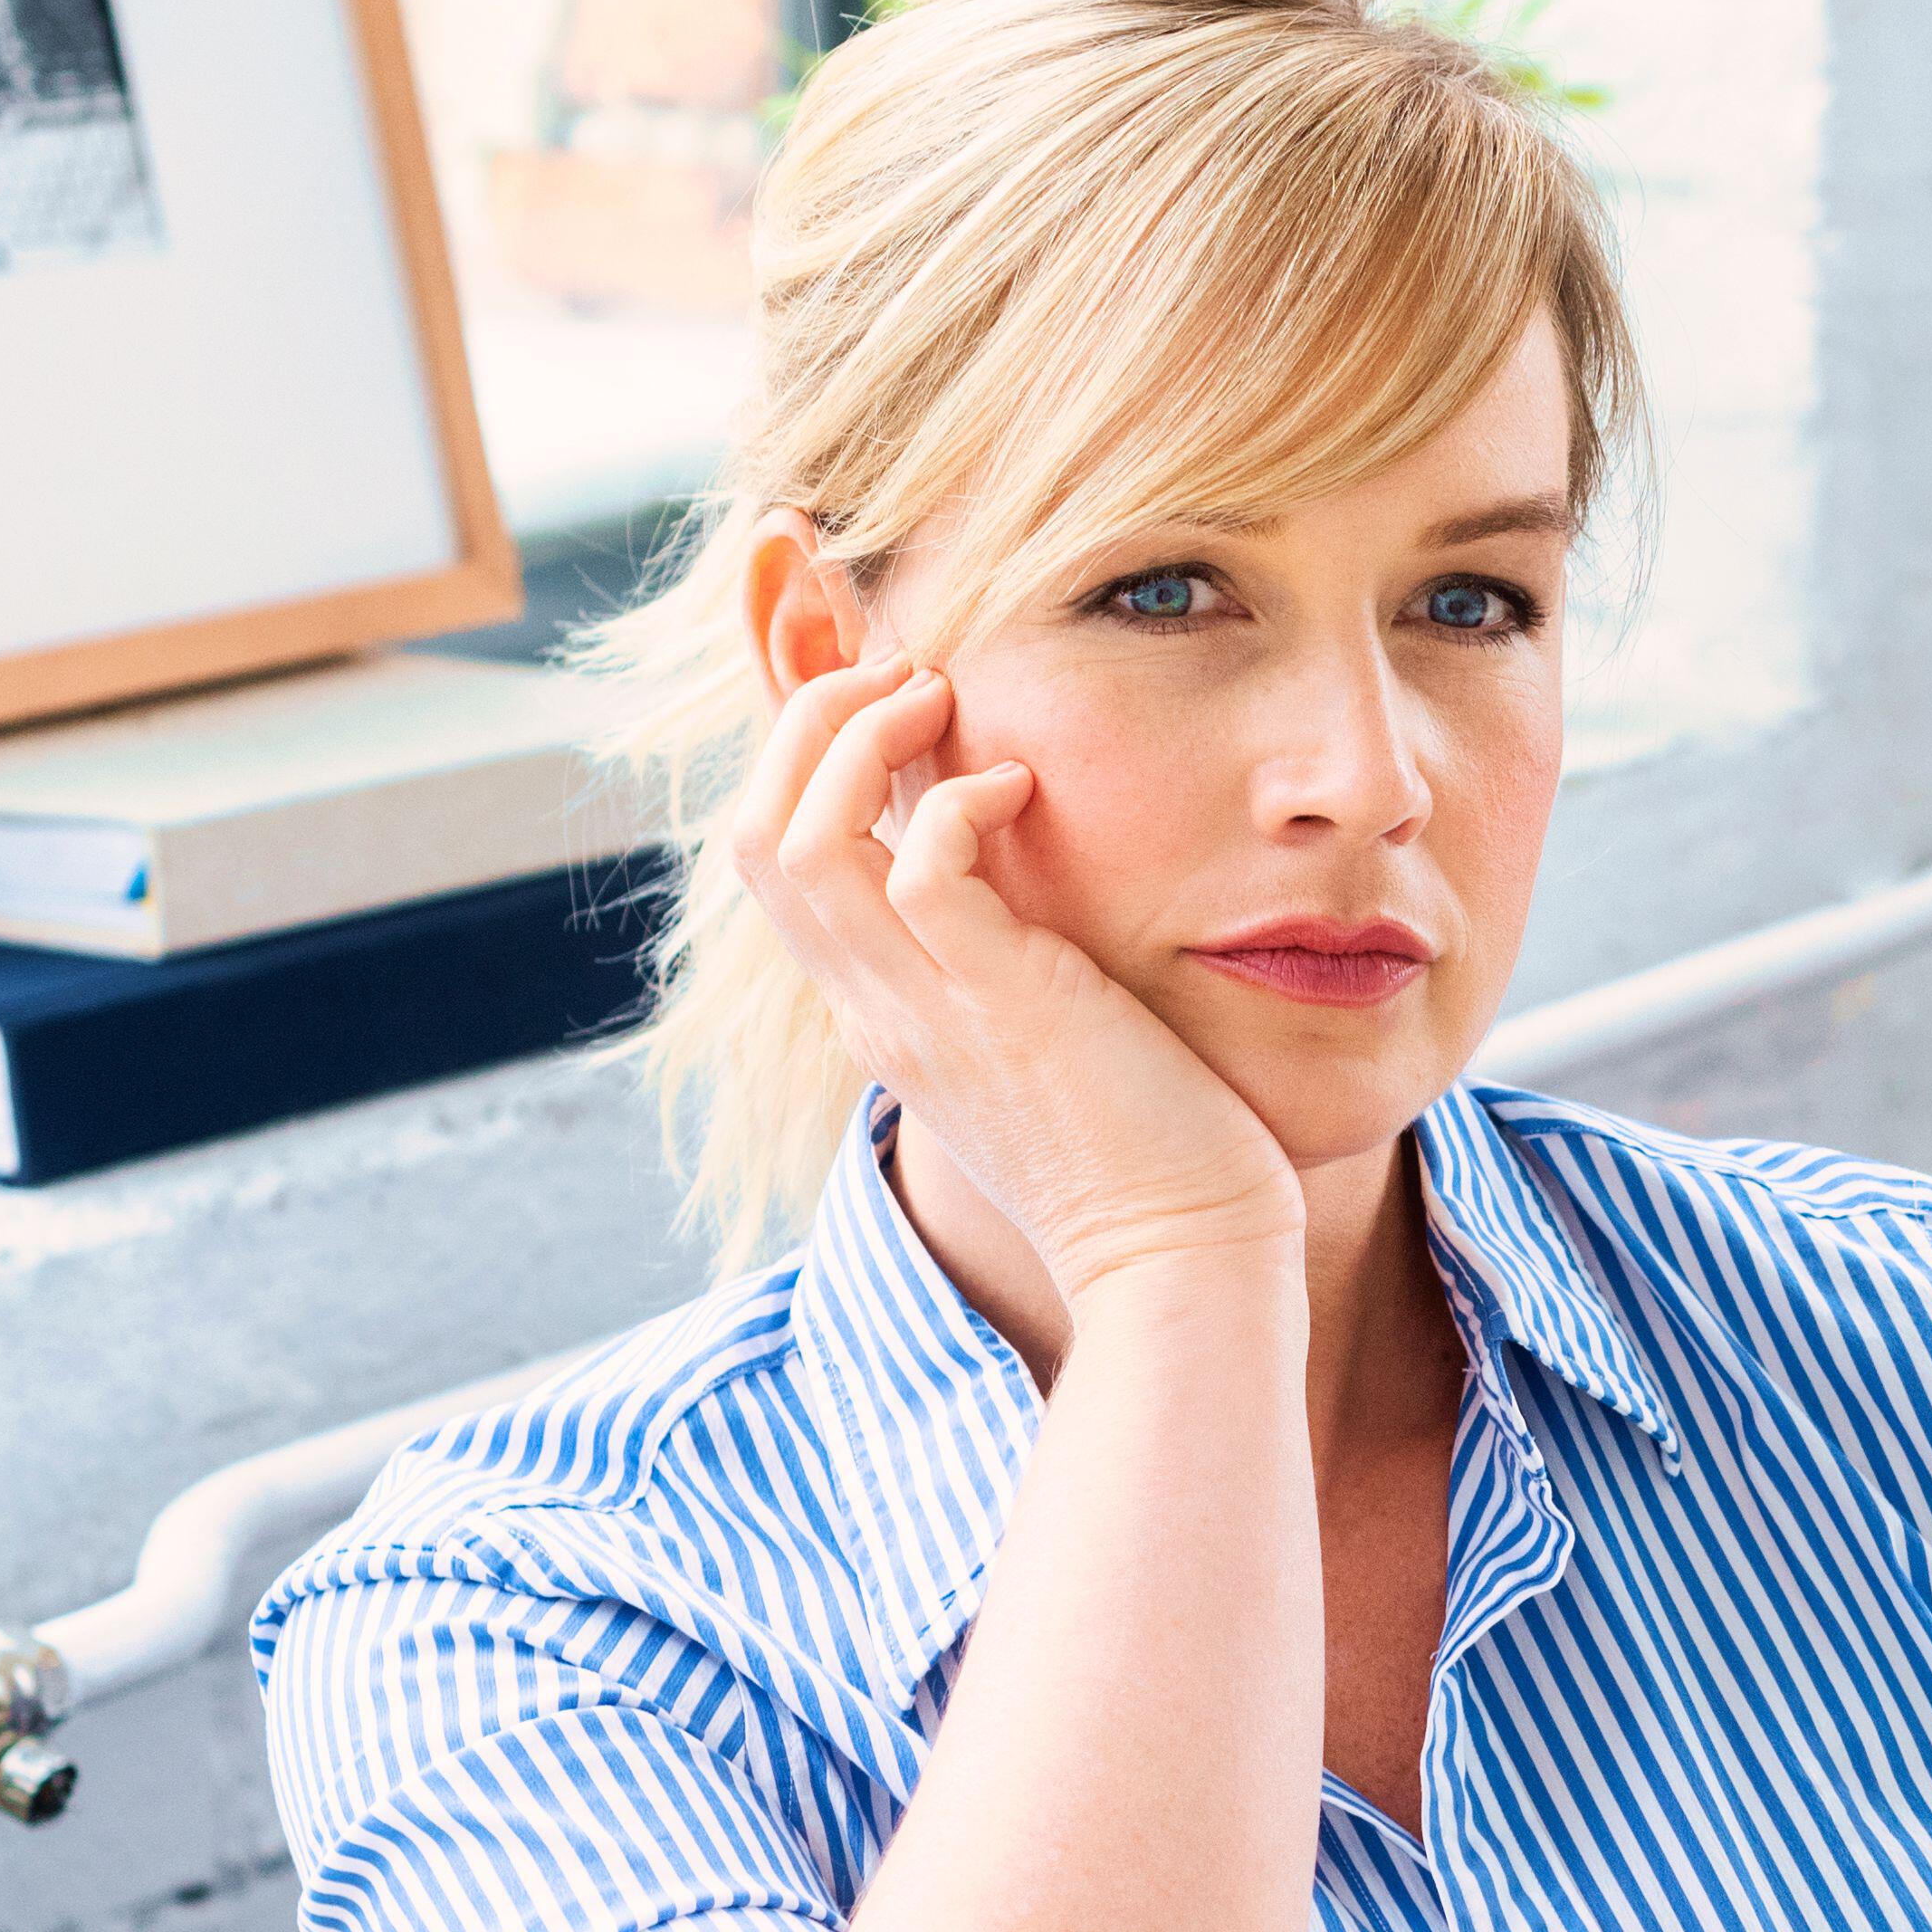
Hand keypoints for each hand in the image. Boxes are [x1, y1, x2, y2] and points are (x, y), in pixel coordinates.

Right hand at [723, 655, 1302, 1307]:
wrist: (1178, 1258)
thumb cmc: (1137, 1151)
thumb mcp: (1031, 1044)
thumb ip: (995, 968)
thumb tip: (1012, 881)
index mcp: (875, 1015)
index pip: (777, 866)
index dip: (808, 765)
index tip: (895, 711)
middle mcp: (874, 1010)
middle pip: (753, 836)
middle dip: (810, 725)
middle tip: (900, 674)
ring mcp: (923, 1011)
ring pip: (797, 839)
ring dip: (857, 738)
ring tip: (936, 694)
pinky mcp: (998, 1005)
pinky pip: (918, 867)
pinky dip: (955, 800)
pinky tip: (1021, 786)